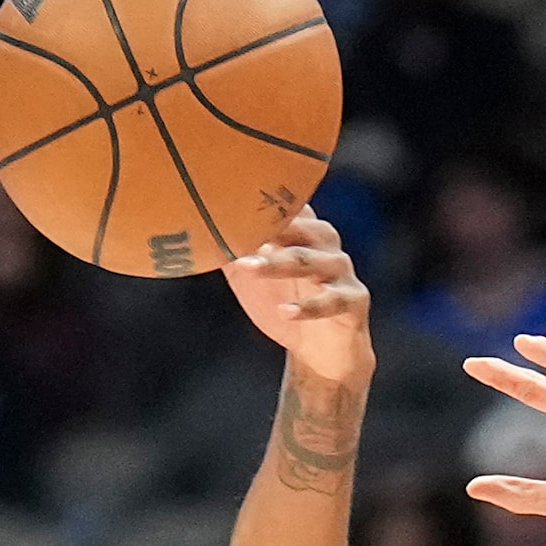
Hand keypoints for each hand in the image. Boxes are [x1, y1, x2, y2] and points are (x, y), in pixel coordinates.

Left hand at [227, 209, 372, 384]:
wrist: (322, 353)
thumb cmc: (282, 304)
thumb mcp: (249, 279)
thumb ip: (228, 252)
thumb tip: (191, 231)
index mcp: (302, 230)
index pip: (286, 205)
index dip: (263, 199)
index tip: (231, 192)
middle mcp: (325, 243)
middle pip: (297, 229)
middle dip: (268, 227)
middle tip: (237, 226)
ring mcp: (341, 270)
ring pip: (309, 262)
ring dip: (278, 264)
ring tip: (250, 267)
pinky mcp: (354, 301)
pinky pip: (332, 300)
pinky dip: (308, 307)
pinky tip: (285, 312)